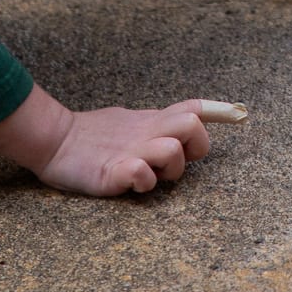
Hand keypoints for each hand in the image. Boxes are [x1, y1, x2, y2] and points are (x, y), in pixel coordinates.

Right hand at [0, 86, 246, 196]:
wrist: (53, 140)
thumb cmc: (94, 136)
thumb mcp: (132, 122)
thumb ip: (159, 122)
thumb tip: (189, 116)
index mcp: (152, 121)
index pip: (192, 107)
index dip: (218, 111)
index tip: (239, 115)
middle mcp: (147, 132)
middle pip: (192, 125)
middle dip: (196, 146)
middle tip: (178, 161)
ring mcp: (130, 151)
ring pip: (173, 151)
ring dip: (170, 169)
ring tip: (151, 175)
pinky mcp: (112, 172)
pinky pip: (141, 174)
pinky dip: (143, 182)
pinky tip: (132, 183)